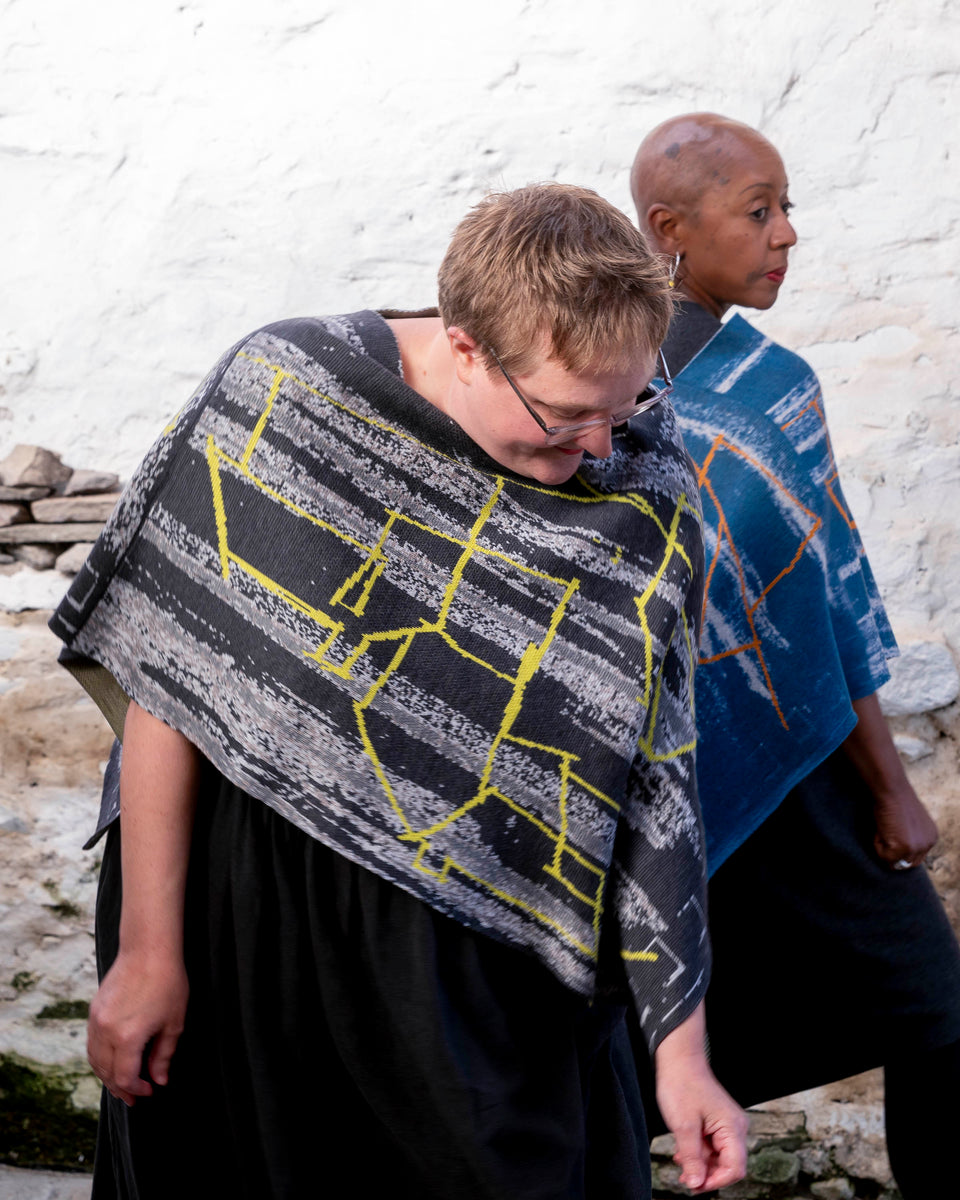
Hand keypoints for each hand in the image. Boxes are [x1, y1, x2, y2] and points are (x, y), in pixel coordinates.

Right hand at [87, 950, 188, 1106]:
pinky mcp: (94, 1010)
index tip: (149, 1091)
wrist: (148, 949)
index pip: (124, 1077)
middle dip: (120, 1088)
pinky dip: (100, 1058)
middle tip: (134, 1097)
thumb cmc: (167, 982)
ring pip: (95, 1059)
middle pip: (106, 1072)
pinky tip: (114, 1060)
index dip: (136, 1089)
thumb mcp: (173, 1022)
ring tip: (122, 1084)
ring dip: (107, 1075)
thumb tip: (158, 1080)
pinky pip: (92, 1043)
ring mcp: (96, 1020)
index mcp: (127, 1037)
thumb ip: (163, 1056)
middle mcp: (106, 1031)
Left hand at [655, 1062, 747, 1192]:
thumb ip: (692, 1158)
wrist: (678, 1060)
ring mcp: (727, 1125)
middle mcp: (735, 1127)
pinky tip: (684, 1153)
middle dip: (706, 1174)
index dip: (715, 1181)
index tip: (695, 1185)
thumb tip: (697, 1183)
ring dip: (701, 1164)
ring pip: (719, 1157)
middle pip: (728, 1165)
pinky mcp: (717, 1123)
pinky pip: (712, 1146)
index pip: (734, 1168)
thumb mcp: (684, 1126)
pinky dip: (699, 1153)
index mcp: (733, 1127)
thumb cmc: (682, 1085)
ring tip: (681, 1163)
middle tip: (685, 1178)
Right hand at [872, 781, 937, 868]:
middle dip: (892, 854)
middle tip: (883, 835)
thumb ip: (909, 835)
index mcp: (931, 837)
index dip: (899, 850)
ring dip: (884, 848)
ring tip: (883, 829)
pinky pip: (884, 857)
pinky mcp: (904, 848)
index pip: (915, 857)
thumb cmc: (894, 799)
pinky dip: (877, 843)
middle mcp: (928, 844)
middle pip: (907, 864)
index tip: (890, 836)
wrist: (891, 789)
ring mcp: (917, 847)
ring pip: (894, 862)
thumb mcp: (908, 821)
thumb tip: (896, 850)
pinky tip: (880, 828)